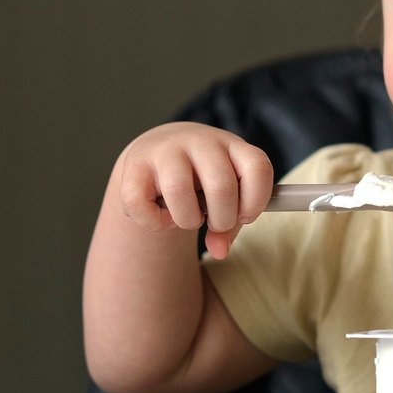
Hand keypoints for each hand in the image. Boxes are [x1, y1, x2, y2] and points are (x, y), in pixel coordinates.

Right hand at [118, 122, 272, 258]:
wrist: (158, 152)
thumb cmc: (201, 179)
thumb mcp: (225, 194)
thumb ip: (231, 224)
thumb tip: (219, 251)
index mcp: (232, 145)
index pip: (258, 167)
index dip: (256, 200)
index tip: (245, 216)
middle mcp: (200, 141)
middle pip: (221, 186)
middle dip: (223, 219)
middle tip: (217, 223)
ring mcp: (166, 149)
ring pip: (178, 190)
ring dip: (188, 219)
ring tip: (190, 219)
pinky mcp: (135, 164)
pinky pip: (140, 203)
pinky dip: (155, 222)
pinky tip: (165, 218)